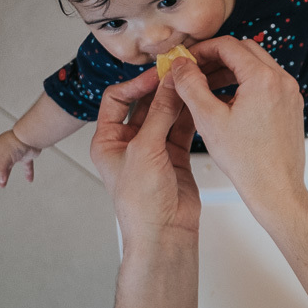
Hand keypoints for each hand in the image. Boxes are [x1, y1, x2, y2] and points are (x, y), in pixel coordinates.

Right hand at [0, 130, 39, 186]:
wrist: (31, 137)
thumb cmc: (16, 142)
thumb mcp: (4, 157)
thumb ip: (1, 170)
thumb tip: (0, 180)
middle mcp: (2, 151)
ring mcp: (13, 154)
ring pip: (6, 167)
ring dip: (4, 176)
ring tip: (2, 185)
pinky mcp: (24, 156)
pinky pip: (25, 166)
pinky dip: (27, 173)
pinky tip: (29, 179)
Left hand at [91, 67, 199, 239]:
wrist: (164, 233)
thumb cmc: (140, 202)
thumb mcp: (145, 150)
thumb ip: (160, 114)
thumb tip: (169, 84)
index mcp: (108, 140)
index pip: (117, 99)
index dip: (136, 84)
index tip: (157, 75)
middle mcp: (129, 143)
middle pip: (144, 105)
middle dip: (160, 89)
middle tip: (179, 74)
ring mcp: (154, 149)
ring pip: (166, 115)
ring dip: (177, 100)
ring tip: (192, 85)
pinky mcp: (176, 156)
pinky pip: (182, 129)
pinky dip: (190, 116)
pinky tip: (199, 103)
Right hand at [167, 36, 306, 216]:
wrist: (275, 188)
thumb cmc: (247, 161)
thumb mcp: (209, 119)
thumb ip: (191, 85)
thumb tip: (181, 65)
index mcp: (263, 79)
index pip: (228, 46)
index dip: (203, 49)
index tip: (188, 60)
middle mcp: (282, 81)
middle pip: (245, 51)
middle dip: (218, 56)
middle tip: (195, 70)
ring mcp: (291, 94)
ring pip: (258, 66)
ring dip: (232, 70)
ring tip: (207, 87)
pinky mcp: (292, 106)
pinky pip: (268, 83)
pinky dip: (247, 84)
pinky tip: (228, 101)